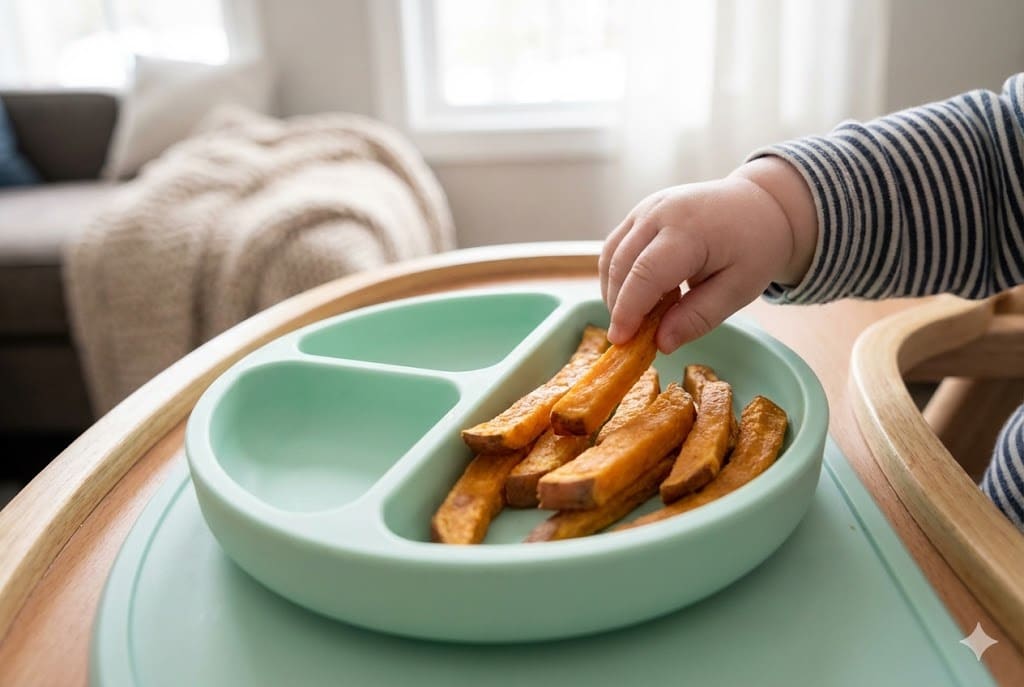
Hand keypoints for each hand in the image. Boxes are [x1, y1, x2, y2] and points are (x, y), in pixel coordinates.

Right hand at [599, 157, 816, 351]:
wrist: (761, 205)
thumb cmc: (755, 247)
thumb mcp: (738, 290)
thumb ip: (699, 317)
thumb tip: (661, 343)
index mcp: (689, 230)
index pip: (645, 273)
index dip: (628, 310)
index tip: (621, 340)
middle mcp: (660, 212)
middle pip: (621, 265)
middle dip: (619, 305)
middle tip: (630, 338)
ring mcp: (646, 208)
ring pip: (611, 256)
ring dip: (614, 291)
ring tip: (636, 318)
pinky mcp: (640, 212)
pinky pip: (616, 246)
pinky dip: (618, 275)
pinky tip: (638, 294)